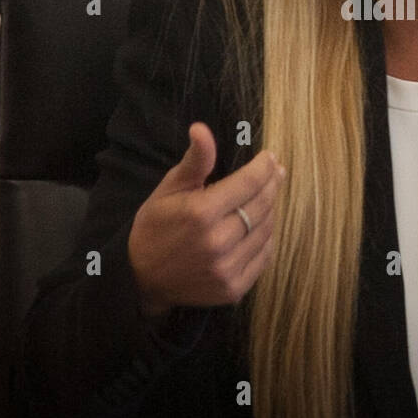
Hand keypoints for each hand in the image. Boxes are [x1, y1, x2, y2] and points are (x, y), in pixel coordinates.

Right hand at [127, 122, 284, 314]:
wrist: (141, 279)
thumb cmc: (155, 227)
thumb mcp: (169, 189)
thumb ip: (195, 161)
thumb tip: (201, 128)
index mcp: (201, 213)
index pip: (249, 183)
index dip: (264, 167)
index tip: (270, 157)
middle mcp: (218, 242)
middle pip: (262, 205)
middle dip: (272, 184)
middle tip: (275, 172)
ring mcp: (227, 268)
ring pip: (267, 230)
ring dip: (270, 210)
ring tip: (265, 197)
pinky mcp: (234, 288)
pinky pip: (264, 256)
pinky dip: (266, 238)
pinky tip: (260, 226)